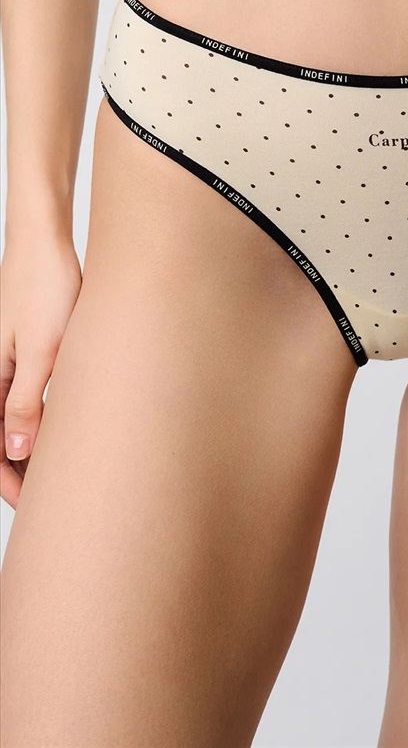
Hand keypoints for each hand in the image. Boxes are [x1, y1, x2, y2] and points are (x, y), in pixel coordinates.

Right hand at [0, 233, 81, 509]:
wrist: (46, 243)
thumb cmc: (45, 288)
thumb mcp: (42, 350)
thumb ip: (28, 401)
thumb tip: (16, 451)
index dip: (9, 479)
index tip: (31, 505)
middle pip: (0, 436)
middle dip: (18, 470)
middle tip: (49, 497)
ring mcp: (6, 362)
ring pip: (13, 418)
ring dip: (30, 446)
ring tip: (57, 471)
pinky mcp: (23, 351)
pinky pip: (24, 396)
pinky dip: (38, 419)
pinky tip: (59, 430)